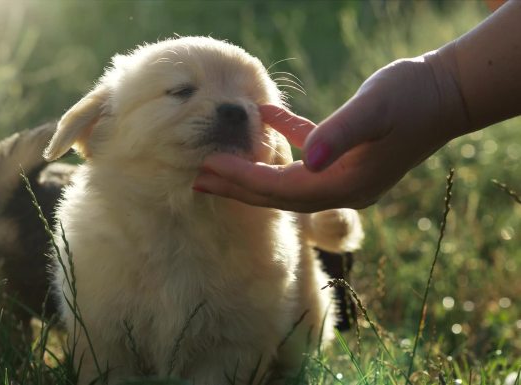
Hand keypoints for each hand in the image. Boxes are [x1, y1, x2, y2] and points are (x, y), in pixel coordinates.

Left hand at [193, 54, 467, 212]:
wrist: (449, 92)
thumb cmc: (412, 97)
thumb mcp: (375, 110)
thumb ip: (341, 133)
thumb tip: (309, 158)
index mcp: (344, 185)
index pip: (280, 189)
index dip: (242, 179)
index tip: (208, 167)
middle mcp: (341, 187)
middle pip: (277, 194)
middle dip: (237, 186)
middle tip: (197, 180)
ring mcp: (345, 173)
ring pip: (288, 178)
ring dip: (252, 170)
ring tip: (217, 165)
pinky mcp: (348, 153)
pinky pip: (308, 152)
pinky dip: (285, 139)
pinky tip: (266, 120)